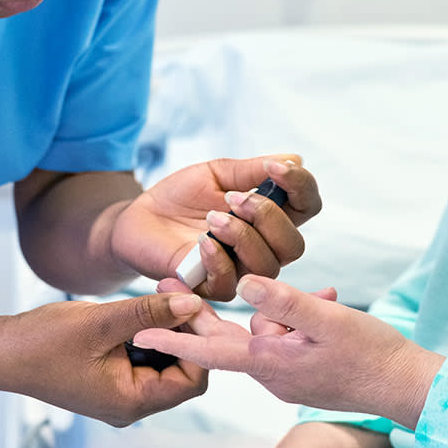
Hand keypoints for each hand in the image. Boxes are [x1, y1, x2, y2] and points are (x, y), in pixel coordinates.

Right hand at [4, 292, 208, 425]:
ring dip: (168, 330)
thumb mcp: (101, 322)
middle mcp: (130, 406)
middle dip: (185, 333)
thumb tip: (193, 303)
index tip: (193, 305)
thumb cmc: (44, 342)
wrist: (2, 353)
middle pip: (182, 373)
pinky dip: (150, 335)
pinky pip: (145, 361)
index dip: (199, 341)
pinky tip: (144, 310)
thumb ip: (149, 314)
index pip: (192, 379)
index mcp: (132, 402)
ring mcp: (120, 395)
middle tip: (179, 294)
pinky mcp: (111, 381)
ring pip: (165, 364)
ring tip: (162, 295)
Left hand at [112, 156, 320, 300]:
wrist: (140, 218)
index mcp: (270, 215)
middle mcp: (262, 246)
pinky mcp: (212, 288)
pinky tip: (201, 242)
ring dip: (242, 236)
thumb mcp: (216, 173)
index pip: (307, 205)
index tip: (276, 168)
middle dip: (269, 217)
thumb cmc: (180, 196)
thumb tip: (294, 159)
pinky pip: (230, 282)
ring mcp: (240, 270)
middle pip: (294, 245)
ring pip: (266, 266)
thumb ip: (252, 171)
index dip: (301, 186)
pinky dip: (218, 258)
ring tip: (212, 218)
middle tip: (234, 198)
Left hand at [133, 277, 443, 428]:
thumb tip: (246, 284)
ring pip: (264, 331)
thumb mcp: (328, 319)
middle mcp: (271, 372)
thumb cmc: (371, 353)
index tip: (138, 332)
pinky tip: (328, 302)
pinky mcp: (304, 370)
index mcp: (269, 361)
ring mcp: (288, 374)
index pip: (209, 348)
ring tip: (313, 293)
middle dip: (200, 311)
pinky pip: (286, 338)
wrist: (406, 387)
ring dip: (274, 309)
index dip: (174, 337)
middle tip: (171, 281)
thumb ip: (285, 301)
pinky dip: (296, 318)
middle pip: (225, 337)